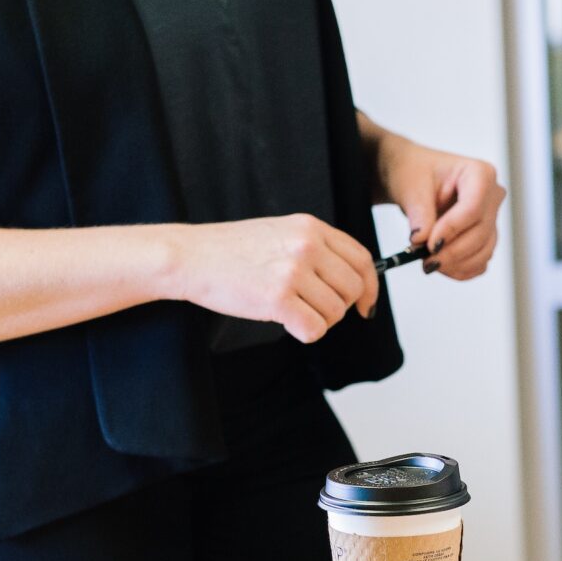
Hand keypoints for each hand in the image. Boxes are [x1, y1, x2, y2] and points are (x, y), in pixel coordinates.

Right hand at [163, 214, 377, 343]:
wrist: (191, 257)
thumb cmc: (231, 250)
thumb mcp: (281, 233)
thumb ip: (315, 249)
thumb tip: (350, 281)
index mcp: (311, 228)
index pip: (362, 259)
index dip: (370, 286)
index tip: (365, 304)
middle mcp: (307, 246)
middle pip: (352, 289)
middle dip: (339, 307)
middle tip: (315, 310)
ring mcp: (293, 271)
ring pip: (334, 312)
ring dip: (318, 320)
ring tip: (292, 311)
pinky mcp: (278, 299)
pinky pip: (314, 329)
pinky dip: (304, 333)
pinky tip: (286, 323)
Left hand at [375, 134, 505, 280]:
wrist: (414, 180)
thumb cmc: (415, 172)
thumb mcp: (411, 187)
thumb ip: (419, 213)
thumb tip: (421, 240)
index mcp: (480, 173)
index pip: (473, 208)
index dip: (452, 229)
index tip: (429, 245)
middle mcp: (492, 195)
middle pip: (480, 232)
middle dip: (452, 252)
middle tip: (425, 261)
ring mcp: (492, 218)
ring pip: (484, 251)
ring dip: (456, 264)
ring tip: (429, 263)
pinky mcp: (485, 238)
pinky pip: (481, 261)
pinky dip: (462, 269)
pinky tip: (442, 267)